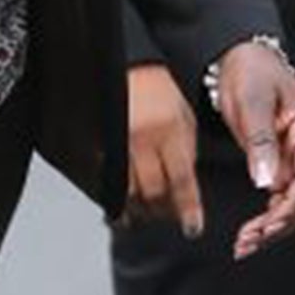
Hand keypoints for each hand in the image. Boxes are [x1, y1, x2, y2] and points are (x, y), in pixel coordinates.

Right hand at [124, 63, 202, 236]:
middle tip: (169, 217)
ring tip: (147, 215)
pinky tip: (124, 206)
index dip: (188, 208)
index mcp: (170, 129)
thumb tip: (187, 186)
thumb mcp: (184, 116)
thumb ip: (187, 150)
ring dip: (140, 209)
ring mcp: (119, 142)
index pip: (182, 179)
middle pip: (154, 191)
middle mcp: (144, 138)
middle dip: (163, 211)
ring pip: (129, 191)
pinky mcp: (102, 144)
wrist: (128, 67)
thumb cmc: (160, 89)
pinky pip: (109, 180)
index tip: (193, 227)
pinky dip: (117, 197)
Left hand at [211, 41, 294, 259]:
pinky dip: (268, 216)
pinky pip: (282, 196)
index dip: (292, 206)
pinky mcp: (283, 162)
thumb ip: (260, 142)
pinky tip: (251, 232)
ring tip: (245, 244)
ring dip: (273, 226)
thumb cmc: (250, 71)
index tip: (269, 225)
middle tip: (249, 242)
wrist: (242, 56)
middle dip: (280, 224)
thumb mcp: (251, 102)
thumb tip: (267, 183)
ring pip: (294, 202)